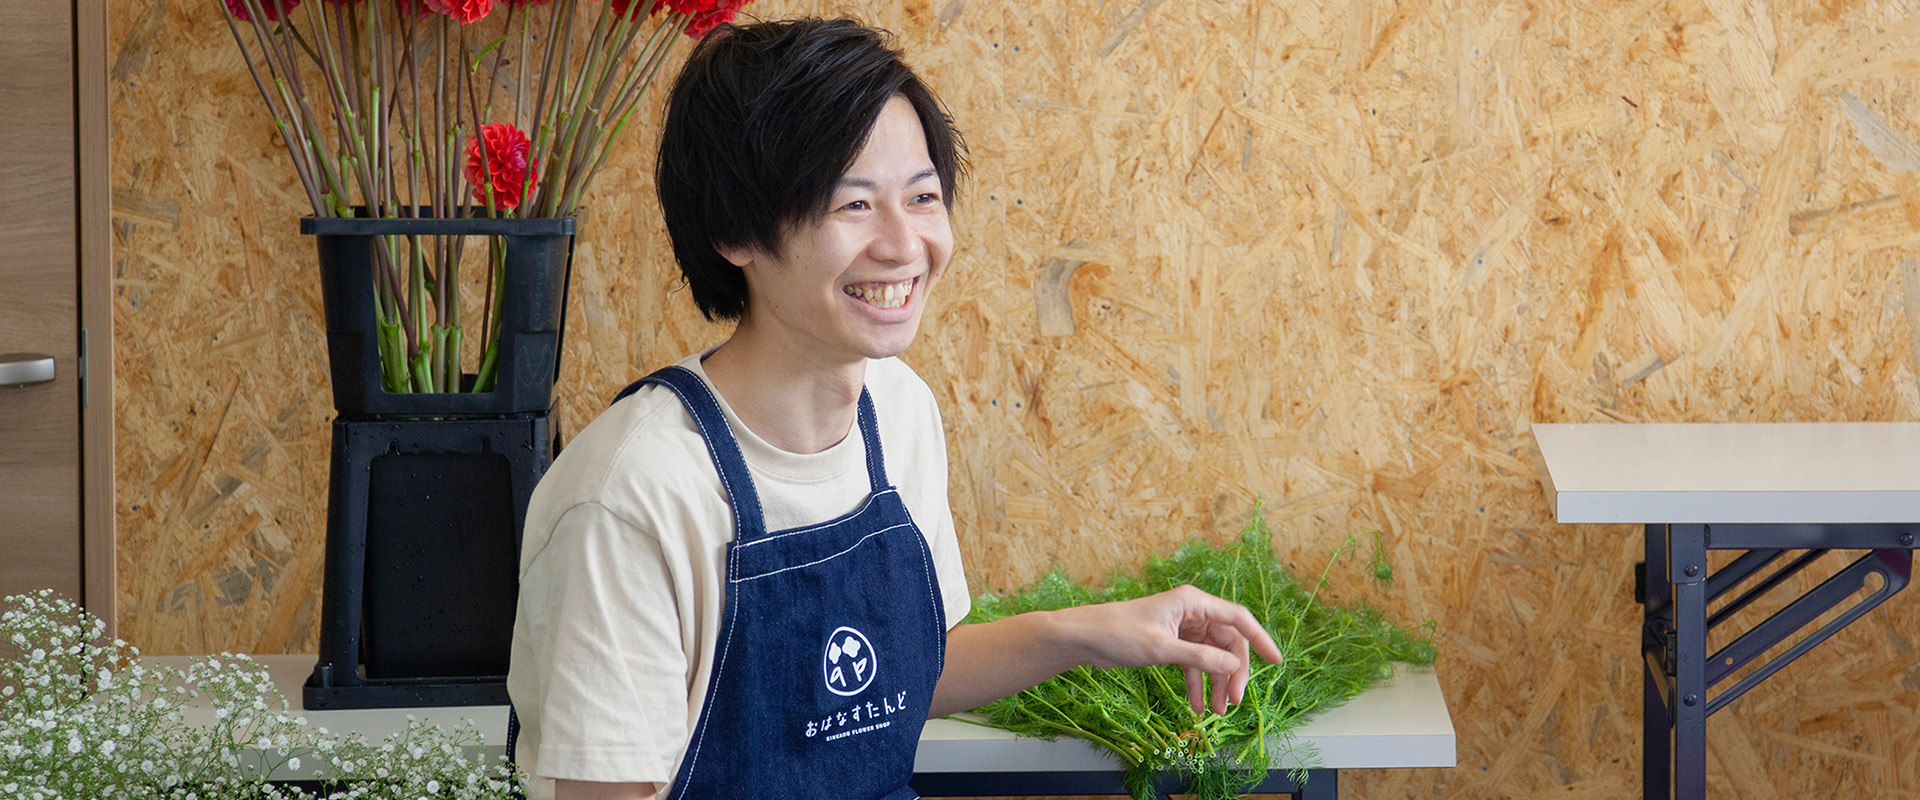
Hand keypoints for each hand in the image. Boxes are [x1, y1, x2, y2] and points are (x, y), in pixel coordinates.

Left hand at [1067, 585, 1283, 714]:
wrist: (1085, 637)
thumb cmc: (1119, 633)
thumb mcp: (1161, 649)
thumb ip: (1199, 659)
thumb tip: (1234, 667)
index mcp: (1193, 602)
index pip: (1238, 618)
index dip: (1260, 639)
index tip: (1276, 661)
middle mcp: (1192, 612)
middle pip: (1227, 643)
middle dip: (1233, 672)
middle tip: (1234, 701)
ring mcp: (1182, 628)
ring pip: (1212, 657)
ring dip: (1216, 683)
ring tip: (1217, 711)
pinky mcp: (1172, 642)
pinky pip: (1194, 664)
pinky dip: (1197, 684)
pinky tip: (1196, 706)